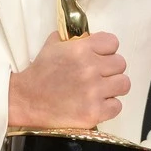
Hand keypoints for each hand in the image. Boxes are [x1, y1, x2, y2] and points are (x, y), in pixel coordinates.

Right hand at [8, 30, 129, 127]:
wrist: (27, 100)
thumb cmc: (40, 72)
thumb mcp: (53, 45)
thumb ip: (73, 39)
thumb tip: (90, 37)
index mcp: (81, 49)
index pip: (112, 42)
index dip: (107, 49)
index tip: (100, 56)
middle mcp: (90, 68)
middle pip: (120, 63)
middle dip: (110, 68)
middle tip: (98, 74)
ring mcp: (94, 92)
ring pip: (124, 84)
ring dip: (113, 86)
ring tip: (101, 89)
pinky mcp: (94, 112)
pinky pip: (117, 106)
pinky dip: (109, 105)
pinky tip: (96, 103)